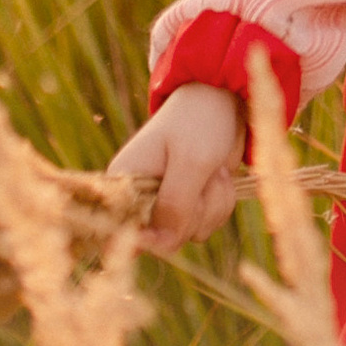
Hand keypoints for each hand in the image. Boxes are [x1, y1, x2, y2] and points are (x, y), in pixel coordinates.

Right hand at [113, 83, 246, 253]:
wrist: (225, 99)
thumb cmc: (201, 122)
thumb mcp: (191, 163)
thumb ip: (176, 206)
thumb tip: (162, 245)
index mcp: (126, 182)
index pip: (120, 230)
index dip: (144, 239)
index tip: (168, 230)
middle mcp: (141, 197)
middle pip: (165, 238)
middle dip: (195, 211)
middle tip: (203, 177)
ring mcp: (166, 202)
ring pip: (191, 233)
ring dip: (212, 204)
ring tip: (213, 170)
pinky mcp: (189, 203)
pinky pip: (206, 224)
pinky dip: (221, 203)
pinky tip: (219, 175)